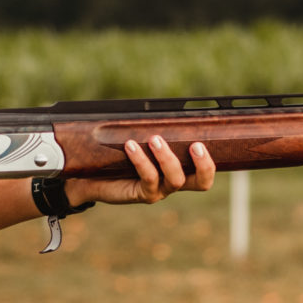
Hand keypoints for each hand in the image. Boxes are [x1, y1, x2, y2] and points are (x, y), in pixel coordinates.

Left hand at [69, 137, 215, 206]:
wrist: (93, 176)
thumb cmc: (119, 154)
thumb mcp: (140, 140)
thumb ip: (155, 130)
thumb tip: (163, 107)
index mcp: (180, 170)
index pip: (205, 172)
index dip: (210, 162)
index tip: (202, 141)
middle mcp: (173, 183)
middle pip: (201, 182)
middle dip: (203, 165)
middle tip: (196, 145)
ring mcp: (159, 190)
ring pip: (175, 179)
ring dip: (167, 157)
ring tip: (154, 139)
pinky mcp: (142, 194)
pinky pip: (148, 178)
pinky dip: (141, 160)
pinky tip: (131, 145)